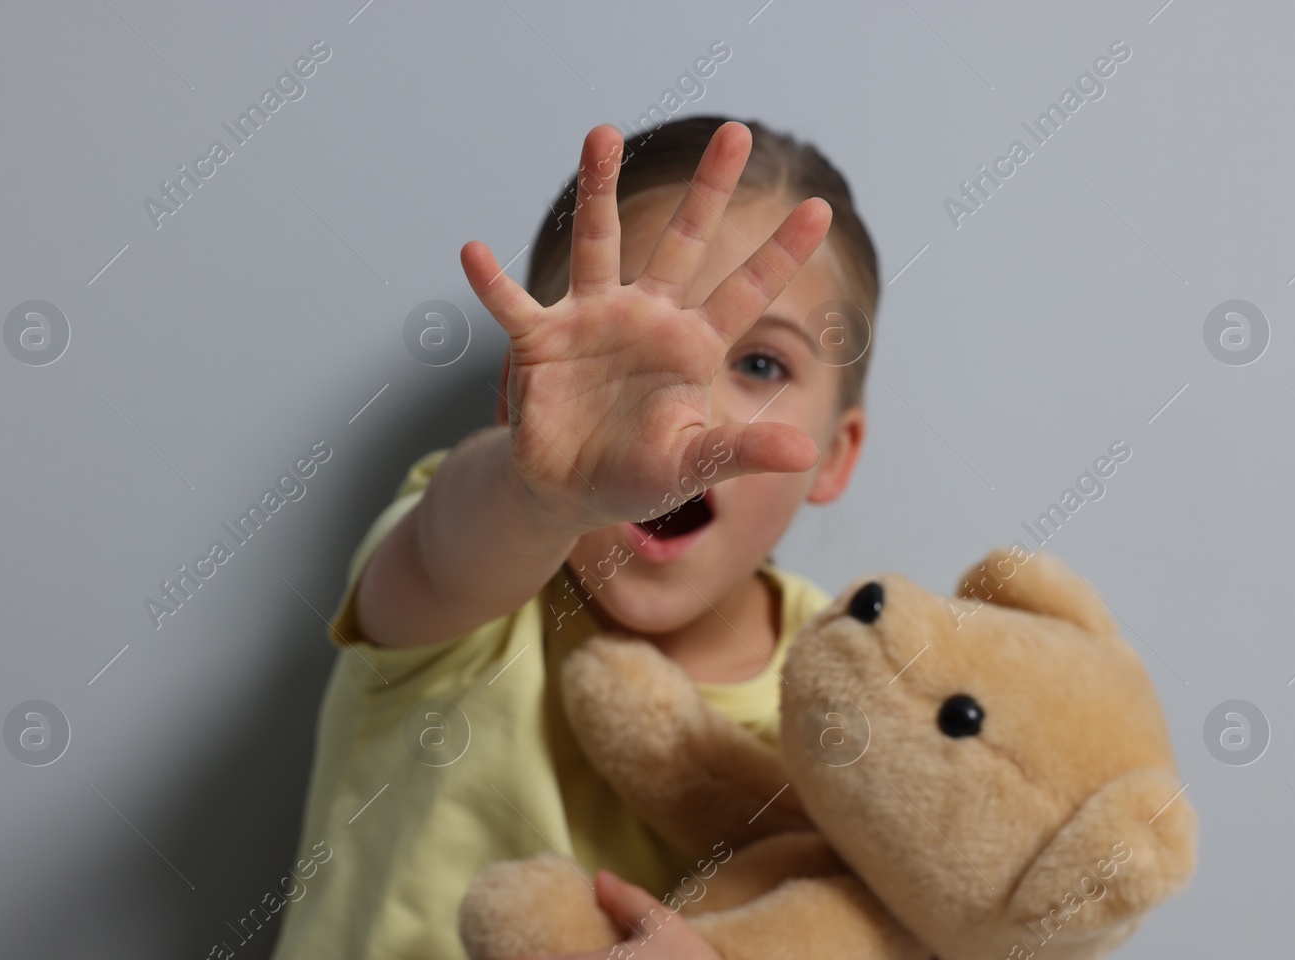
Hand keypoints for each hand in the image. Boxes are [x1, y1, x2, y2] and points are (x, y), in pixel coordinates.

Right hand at [459, 121, 833, 532]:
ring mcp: (592, 321)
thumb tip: (804, 453)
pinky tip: (474, 252)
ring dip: (599, 190)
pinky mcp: (541, 341)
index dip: (780, 253)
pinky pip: (513, 304)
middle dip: (709, 189)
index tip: (821, 208)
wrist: (569, 493)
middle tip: (737, 131)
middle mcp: (646, 317)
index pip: (745, 292)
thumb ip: (742, 452)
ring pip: (597, 244)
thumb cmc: (637, 476)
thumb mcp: (694, 465)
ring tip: (603, 132)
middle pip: (683, 241)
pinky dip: (491, 282)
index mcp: (691, 345)